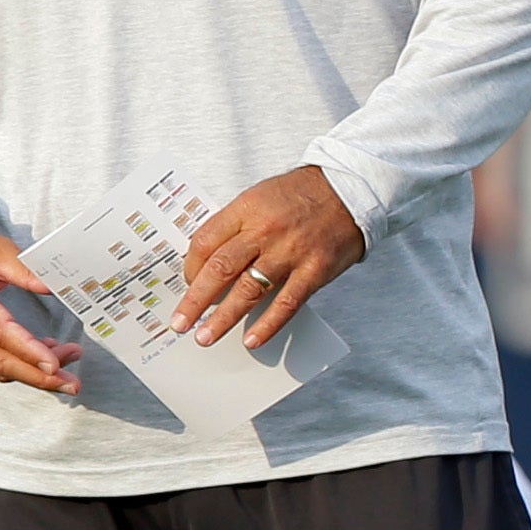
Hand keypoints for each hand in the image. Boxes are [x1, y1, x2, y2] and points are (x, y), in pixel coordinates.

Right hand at [0, 228, 77, 394]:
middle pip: (0, 362)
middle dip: (40, 377)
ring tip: (67, 368)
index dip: (28, 352)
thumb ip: (24, 268)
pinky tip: (43, 359)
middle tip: (72, 384)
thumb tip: (54, 286)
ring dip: (34, 374)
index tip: (55, 364)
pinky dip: (19, 367)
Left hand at [171, 166, 363, 350]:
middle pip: (221, 268)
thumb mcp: (260, 197)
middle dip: (195, 300)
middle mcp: (265, 230)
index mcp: (247, 209)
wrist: (350, 189)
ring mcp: (290, 252)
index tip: (186, 283)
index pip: (206, 241)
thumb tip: (208, 261)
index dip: (190, 266)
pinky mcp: (314, 270)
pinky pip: (286, 303)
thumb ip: (235, 226)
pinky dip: (267, 325)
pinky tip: (251, 340)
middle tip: (180, 322)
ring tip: (205, 336)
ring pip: (249, 290)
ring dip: (223, 318)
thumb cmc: (302, 195)